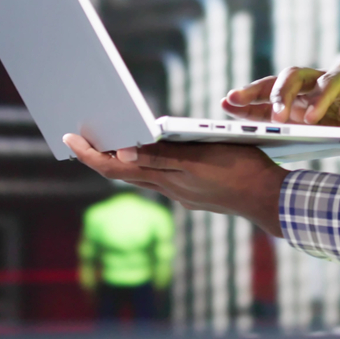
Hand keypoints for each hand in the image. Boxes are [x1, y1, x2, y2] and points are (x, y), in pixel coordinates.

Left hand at [63, 135, 285, 238]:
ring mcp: (182, 194)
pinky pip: (160, 180)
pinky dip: (146, 167)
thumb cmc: (242, 170)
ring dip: (122, 162)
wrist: (270, 200)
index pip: (116, 168)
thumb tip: (124, 152)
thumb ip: (163, 155)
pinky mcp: (194, 195)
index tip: (69, 140)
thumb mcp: (202, 155)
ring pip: (142, 177)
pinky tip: (147, 156)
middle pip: (123, 174)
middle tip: (77, 139)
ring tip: (107, 143)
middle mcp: (170, 189)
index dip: (91, 154)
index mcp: (169, 178)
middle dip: (99, 156)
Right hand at [222, 61, 339, 130]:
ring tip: (230, 101)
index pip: (331, 82)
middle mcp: (323, 77)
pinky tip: (229, 107)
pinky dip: (250, 104)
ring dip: (253, 93)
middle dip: (283, 94)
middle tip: (276, 118)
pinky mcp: (294, 103)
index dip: (320, 99)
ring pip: (276, 84)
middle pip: (297, 76)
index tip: (309, 120)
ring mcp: (305, 89)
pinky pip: (268, 100)